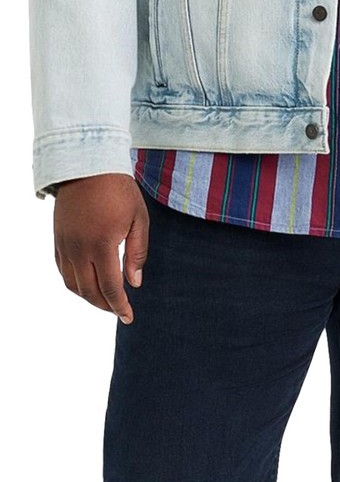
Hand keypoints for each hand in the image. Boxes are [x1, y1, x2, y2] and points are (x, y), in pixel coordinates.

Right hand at [53, 174, 148, 324]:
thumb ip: (137, 253)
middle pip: (89, 291)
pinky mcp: (58, 239)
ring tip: (105, 300)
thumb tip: (134, 283)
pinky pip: (63, 270)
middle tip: (119, 311)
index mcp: (102, 244)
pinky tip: (88, 283)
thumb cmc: (119, 190)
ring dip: (88, 297)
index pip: (110, 287)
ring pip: (72, 284)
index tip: (128, 317)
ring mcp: (65, 244)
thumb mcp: (139, 220)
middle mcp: (79, 248)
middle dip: (105, 306)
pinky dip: (75, 283)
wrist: (87, 165)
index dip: (119, 306)